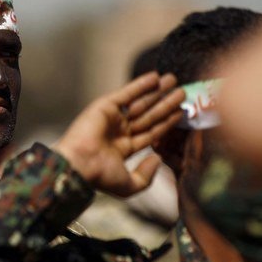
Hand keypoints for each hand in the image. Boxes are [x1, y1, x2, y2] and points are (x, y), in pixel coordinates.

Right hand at [54, 72, 183, 196]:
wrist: (78, 165)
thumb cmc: (100, 177)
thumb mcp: (129, 185)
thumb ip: (146, 176)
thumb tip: (157, 158)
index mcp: (123, 149)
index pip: (151, 132)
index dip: (166, 122)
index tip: (181, 112)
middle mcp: (118, 132)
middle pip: (148, 115)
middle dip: (165, 103)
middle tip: (182, 92)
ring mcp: (111, 118)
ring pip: (140, 102)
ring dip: (156, 91)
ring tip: (173, 80)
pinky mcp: (104, 107)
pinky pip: (126, 94)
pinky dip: (140, 85)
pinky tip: (155, 76)